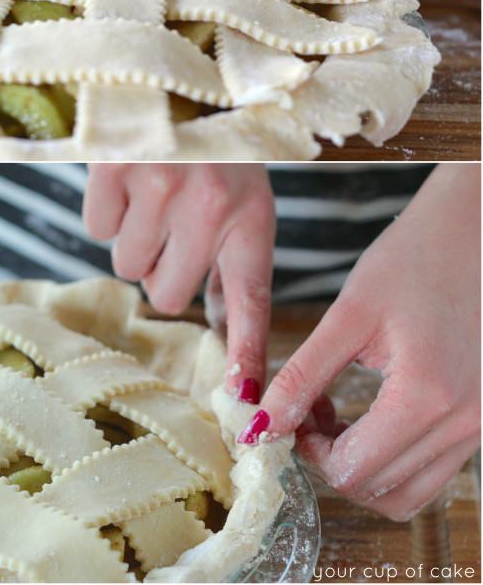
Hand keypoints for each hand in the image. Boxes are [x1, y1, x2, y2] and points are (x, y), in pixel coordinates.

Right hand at [83, 164, 275, 397]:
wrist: (179, 80)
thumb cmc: (217, 150)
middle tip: (174, 229)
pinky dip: (108, 212)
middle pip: (166, 296)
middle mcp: (210, 206)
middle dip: (164, 272)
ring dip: (136, 242)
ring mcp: (160, 185)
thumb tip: (221, 326)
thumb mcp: (246, 198)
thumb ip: (235, 262)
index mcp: (251, 216)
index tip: (245, 402)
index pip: (250, 302)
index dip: (246, 355)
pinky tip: (130, 182)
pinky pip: (97, 229)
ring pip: (127, 266)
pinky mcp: (114, 167)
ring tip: (155, 199)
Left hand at [242, 164, 479, 520]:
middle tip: (308, 410)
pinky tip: (371, 409)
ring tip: (336, 412)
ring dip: (363, 466)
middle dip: (329, 459)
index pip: (352, 471)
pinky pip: (432, 468)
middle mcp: (463, 423)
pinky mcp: (482, 417)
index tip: (291, 414)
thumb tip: (260, 426)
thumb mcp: (349, 315)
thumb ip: (303, 375)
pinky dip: (394, 457)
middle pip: (378, 489)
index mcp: (426, 396)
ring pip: (408, 492)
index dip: (307, 451)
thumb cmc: (412, 258)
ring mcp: (480, 425)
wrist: (474, 230)